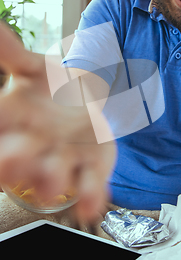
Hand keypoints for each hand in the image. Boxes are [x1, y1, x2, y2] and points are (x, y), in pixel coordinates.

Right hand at [0, 22, 115, 220]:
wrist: (84, 96)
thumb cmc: (49, 86)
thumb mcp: (32, 67)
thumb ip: (10, 53)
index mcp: (12, 125)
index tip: (0, 148)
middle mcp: (32, 148)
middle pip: (15, 162)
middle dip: (13, 163)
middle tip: (11, 157)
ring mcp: (62, 160)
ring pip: (51, 178)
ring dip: (50, 181)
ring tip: (54, 182)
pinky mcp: (91, 167)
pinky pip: (88, 186)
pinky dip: (89, 197)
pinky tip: (91, 206)